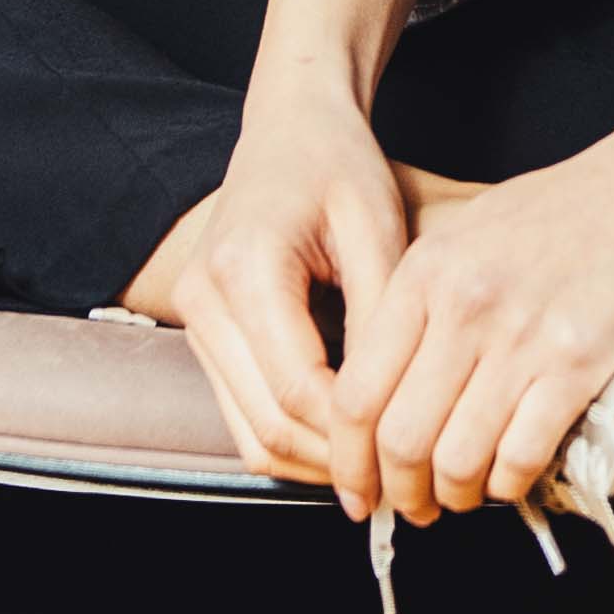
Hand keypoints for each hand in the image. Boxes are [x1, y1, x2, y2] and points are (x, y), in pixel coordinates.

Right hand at [160, 70, 410, 487]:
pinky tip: (349, 444)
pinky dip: (293, 441)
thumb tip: (399, 405)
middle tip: (408, 485)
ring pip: (250, 435)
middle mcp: (206, 301)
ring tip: (383, 476)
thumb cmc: (338, 164)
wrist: (287, 128)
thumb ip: (382, 315)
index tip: (417, 454)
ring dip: (315, 464)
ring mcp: (195, 321)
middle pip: (269, 425)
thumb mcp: (378, 226)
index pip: (302, 389)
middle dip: (340, 465)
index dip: (360, 435)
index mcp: (248, 269)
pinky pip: (243, 416)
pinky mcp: (203, 334)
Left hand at [323, 100, 613, 527]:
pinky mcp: (580, 361)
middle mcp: (464, 304)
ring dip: (454, 495)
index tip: (356, 487)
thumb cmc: (570, 207)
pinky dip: (509, 484)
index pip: (356, 391)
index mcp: (425, 270)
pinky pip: (522, 454)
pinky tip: (510, 478)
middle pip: (399, 437)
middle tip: (411, 507)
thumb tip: (377, 383)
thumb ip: (419, 296)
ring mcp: (523, 335)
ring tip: (460, 498)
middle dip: (399, 492)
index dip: (349, 459)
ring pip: (456, 457)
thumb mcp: (470, 226)